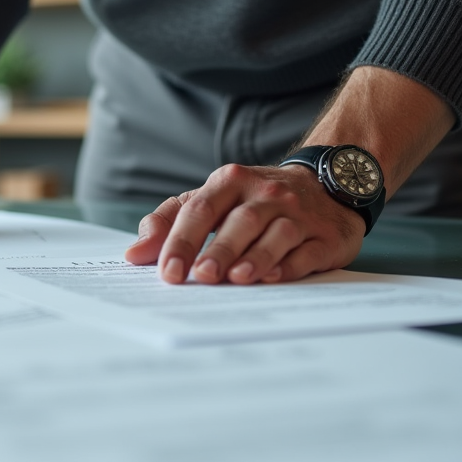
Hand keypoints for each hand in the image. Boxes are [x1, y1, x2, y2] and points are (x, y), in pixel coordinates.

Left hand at [123, 163, 363, 284]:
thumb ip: (170, 222)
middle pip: (239, 221)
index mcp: (230, 181)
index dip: (182, 240)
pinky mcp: (324, 235)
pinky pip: (307, 250)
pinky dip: (289, 265)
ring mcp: (299, 213)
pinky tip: (273, 278)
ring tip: (235, 279)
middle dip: (218, 250)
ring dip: (255, 257)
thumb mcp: (210, 200)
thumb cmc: (253, 200)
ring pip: (276, 233)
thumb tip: (134, 255)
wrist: (327, 185)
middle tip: (200, 276)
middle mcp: (265, 193)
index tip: (168, 270)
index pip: (200, 209)